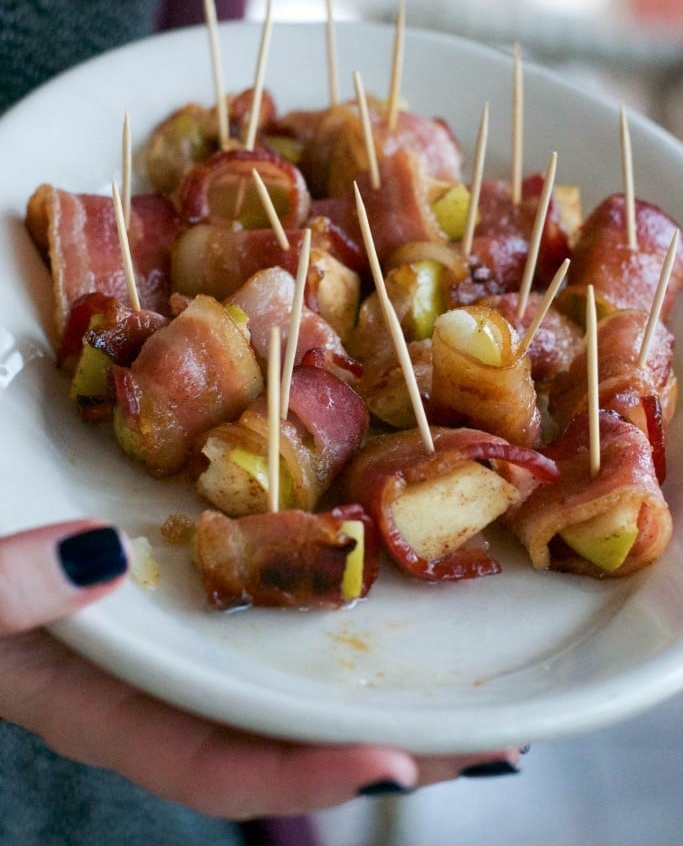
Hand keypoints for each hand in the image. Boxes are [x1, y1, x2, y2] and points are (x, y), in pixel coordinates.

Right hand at [0, 521, 521, 817]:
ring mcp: (167, 612)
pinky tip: (372, 560)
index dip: (296, 778)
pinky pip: (254, 573)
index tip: (392, 768)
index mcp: (94, 697)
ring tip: (466, 668)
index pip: (206, 763)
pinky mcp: (171, 554)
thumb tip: (97, 559)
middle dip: (374, 738)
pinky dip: (314, 576)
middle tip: (485, 739)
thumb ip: (8, 592)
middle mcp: (148, 665)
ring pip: (275, 653)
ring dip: (366, 666)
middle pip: (272, 721)